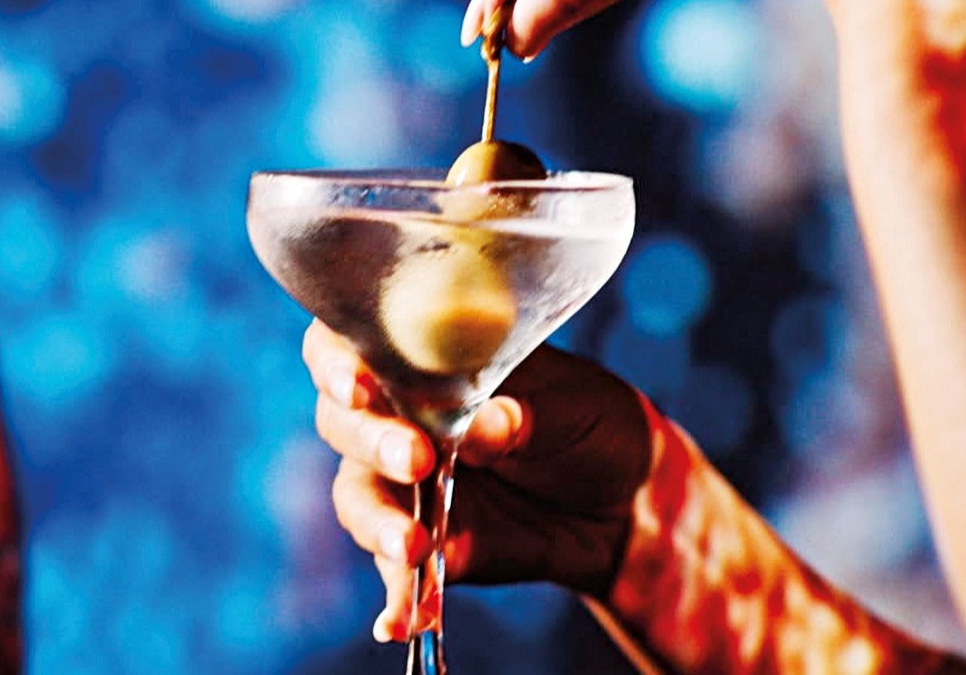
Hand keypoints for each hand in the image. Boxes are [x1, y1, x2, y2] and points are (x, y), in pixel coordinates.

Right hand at [302, 320, 651, 640]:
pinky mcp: (422, 542)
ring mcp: (403, 483)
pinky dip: (396, 596)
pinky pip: (393, 569)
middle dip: (373, 440)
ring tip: (413, 544)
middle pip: (343, 420)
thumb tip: (484, 425)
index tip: (359, 385)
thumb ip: (524, 410)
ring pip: (358, 495)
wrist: (627, 502)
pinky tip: (398, 622)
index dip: (339, 362)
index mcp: (425, 357)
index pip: (352, 343)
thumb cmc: (591, 423)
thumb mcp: (571, 402)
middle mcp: (399, 414)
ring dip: (378, 520)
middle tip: (418, 459)